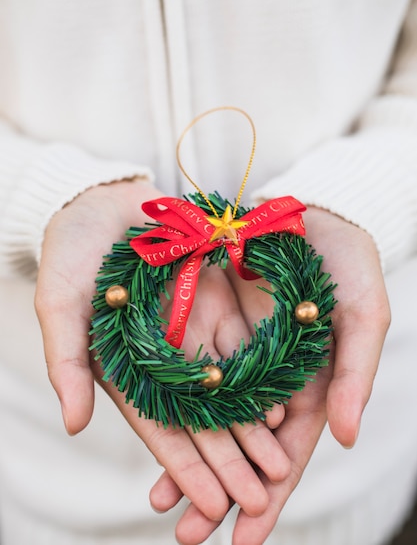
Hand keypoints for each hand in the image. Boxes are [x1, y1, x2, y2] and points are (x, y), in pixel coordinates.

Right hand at [34, 180, 289, 525]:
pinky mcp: (212, 302)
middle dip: (229, 460)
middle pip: (200, 418)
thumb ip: (69, 361)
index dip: (185, 467)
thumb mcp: (60, 304)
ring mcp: (190, 330)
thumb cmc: (72, 252)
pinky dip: (261, 373)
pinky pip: (241, 342)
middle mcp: (162, 357)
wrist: (101, 201)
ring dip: (252, 427)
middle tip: (259, 498)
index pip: (158, 428)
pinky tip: (283, 402)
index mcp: (125, 368)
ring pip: (228, 388)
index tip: (212, 504)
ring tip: (279, 465)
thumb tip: (72, 424)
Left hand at [155, 206, 389, 544]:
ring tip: (159, 502)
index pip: (289, 454)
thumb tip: (348, 438)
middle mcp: (273, 380)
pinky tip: (154, 431)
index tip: (246, 538)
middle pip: (243, 447)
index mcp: (313, 386)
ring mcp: (241, 355)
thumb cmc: (348, 264)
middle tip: (188, 536)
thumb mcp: (362, 315)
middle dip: (219, 492)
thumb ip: (355, 374)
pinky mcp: (214, 327)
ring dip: (189, 459)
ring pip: (212, 418)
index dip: (270, 496)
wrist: (312, 211)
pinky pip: (191, 371)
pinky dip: (176, 403)